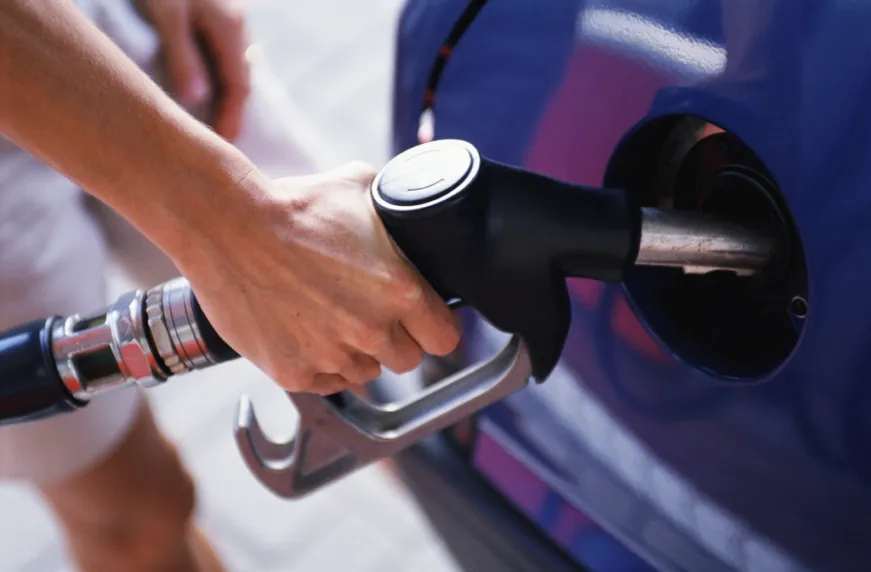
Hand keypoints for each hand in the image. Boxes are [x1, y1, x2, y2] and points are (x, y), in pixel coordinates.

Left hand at [136, 0, 250, 139]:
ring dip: (224, 90)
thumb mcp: (168, 14)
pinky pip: (220, 50)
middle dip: (231, 109)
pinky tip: (202, 79)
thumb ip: (182, 57)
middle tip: (218, 138)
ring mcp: (226, 15)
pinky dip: (215, 72)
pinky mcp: (212, 9)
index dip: (232, 117)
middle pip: (239, 76)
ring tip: (211, 114)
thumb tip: (195, 100)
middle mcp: (235, 23)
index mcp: (231, 29)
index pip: (239, 86)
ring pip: (231, 63)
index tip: (223, 144)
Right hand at [177, 162, 461, 394]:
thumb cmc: (293, 206)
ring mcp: (332, 357)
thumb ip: (394, 209)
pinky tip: (305, 330)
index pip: (446, 337)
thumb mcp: (360, 189)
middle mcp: (372, 331)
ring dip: (357, 352)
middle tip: (371, 313)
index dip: (436, 326)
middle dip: (396, 339)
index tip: (424, 319)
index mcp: (401, 292)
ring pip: (366, 373)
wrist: (227, 225)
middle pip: (408, 360)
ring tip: (331, 317)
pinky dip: (319, 364)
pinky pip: (325, 382)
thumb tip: (407, 203)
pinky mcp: (294, 373)